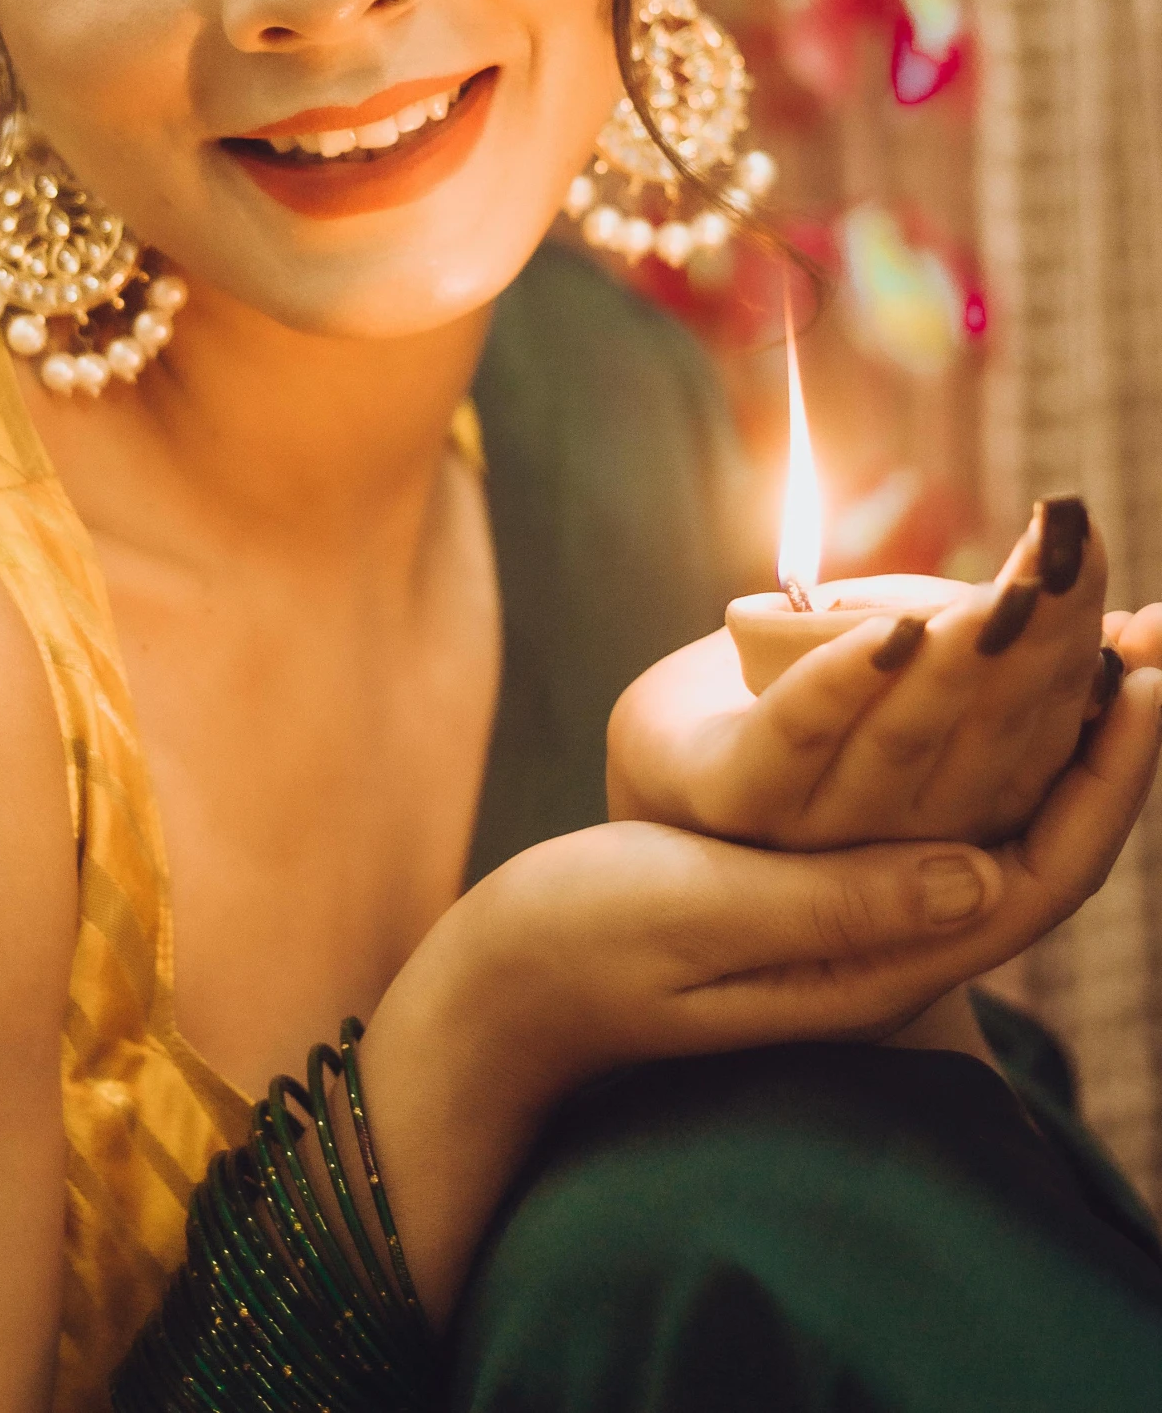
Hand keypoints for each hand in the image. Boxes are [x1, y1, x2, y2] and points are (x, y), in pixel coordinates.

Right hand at [358, 665, 1161, 1322]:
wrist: (507, 989)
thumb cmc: (585, 948)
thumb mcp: (706, 917)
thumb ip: (840, 902)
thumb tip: (984, 876)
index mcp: (874, 965)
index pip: (1039, 876)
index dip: (1107, 777)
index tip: (1146, 674)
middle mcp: (887, 945)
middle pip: (1033, 831)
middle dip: (1096, 727)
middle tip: (1139, 617)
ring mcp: (857, 915)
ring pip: (989, 807)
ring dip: (1043, 715)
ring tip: (1082, 617)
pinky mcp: (820, 880)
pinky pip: (930, 795)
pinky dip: (971, 723)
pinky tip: (972, 661)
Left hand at [608, 499, 1122, 849]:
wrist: (657, 790)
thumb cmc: (806, 723)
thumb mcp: (922, 681)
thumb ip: (1009, 657)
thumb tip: (1145, 620)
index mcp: (968, 820)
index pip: (1050, 747)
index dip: (1103, 681)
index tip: (1152, 615)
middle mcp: (907, 846)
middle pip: (992, 743)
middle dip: (1045, 647)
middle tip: (1072, 554)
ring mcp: (816, 835)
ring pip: (907, 747)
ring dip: (961, 665)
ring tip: (1006, 593)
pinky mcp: (731, 801)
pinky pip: (792, 744)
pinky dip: (843, 684)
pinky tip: (890, 628)